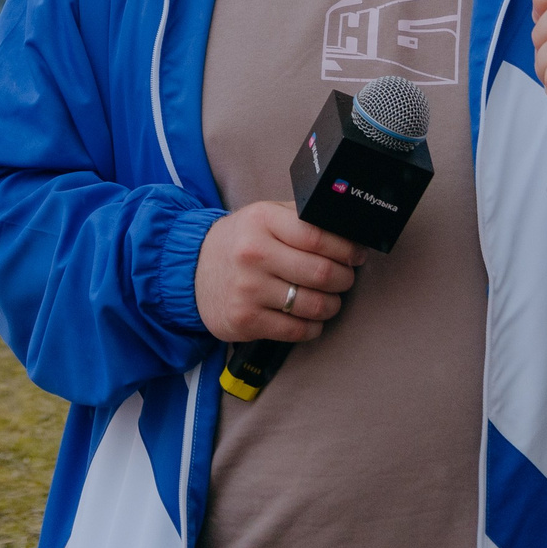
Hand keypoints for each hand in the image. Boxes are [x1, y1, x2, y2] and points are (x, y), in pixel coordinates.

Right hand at [192, 200, 362, 343]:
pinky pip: (298, 330)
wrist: (190, 271)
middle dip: (344, 278)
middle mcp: (254, 254)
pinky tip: (311, 318)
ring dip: (332, 305)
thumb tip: (346, 229)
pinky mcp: (246, 320)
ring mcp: (249, 289)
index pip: (318, 236)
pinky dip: (314, 327)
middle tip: (345, 278)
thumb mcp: (263, 216)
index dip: (346, 249)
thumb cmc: (239, 242)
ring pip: (314, 305)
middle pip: (321, 272)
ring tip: (329, 299)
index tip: (356, 255)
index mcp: (262, 221)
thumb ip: (300, 218)